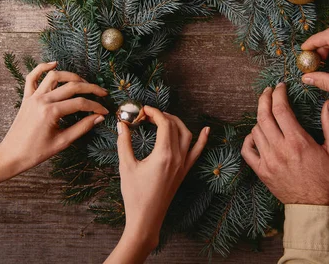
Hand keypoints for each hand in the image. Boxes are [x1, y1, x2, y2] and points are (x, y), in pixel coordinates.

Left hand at [0, 61, 108, 176]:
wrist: (11, 155)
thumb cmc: (36, 152)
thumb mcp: (62, 142)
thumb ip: (82, 127)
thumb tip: (99, 117)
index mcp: (51, 112)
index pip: (80, 104)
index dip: (95, 106)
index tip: (104, 110)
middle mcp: (42, 100)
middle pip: (71, 87)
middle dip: (90, 88)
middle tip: (102, 93)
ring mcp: (33, 97)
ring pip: (54, 76)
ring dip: (71, 76)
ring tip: (83, 81)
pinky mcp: (27, 97)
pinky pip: (32, 77)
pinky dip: (42, 67)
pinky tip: (54, 63)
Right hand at [112, 108, 208, 254]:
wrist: (146, 218)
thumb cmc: (135, 195)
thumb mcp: (126, 166)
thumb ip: (124, 143)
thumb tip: (122, 124)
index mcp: (164, 154)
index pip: (164, 124)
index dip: (154, 113)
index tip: (143, 110)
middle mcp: (178, 157)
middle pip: (175, 126)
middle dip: (162, 116)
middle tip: (147, 115)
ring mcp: (183, 164)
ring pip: (187, 135)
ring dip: (177, 123)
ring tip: (164, 118)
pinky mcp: (184, 171)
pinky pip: (197, 152)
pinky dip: (202, 140)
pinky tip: (206, 130)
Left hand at [241, 84, 328, 205]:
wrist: (314, 207)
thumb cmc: (328, 180)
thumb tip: (328, 103)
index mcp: (298, 142)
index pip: (281, 109)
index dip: (278, 93)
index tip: (280, 86)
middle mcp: (280, 149)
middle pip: (264, 115)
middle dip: (264, 98)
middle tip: (268, 91)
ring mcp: (268, 160)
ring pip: (255, 130)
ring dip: (260, 118)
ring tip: (268, 113)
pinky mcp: (261, 171)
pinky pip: (247, 150)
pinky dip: (249, 139)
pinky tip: (257, 135)